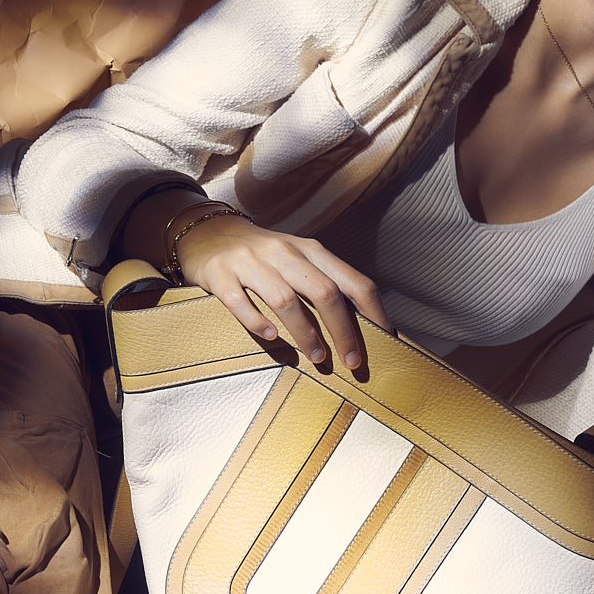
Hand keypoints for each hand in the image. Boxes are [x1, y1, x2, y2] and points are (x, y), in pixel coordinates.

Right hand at [173, 212, 392, 371]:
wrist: (206, 232)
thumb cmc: (262, 256)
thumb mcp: (297, 261)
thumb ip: (324, 284)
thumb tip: (362, 327)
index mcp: (310, 250)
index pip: (353, 281)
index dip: (373, 313)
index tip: (386, 341)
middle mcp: (283, 252)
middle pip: (324, 292)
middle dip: (343, 330)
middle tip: (352, 361)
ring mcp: (249, 261)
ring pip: (285, 299)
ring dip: (306, 333)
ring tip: (318, 359)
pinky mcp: (219, 273)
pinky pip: (240, 302)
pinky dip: (258, 323)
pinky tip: (272, 339)